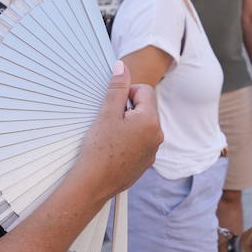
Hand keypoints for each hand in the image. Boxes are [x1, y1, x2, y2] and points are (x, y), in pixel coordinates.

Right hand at [76, 62, 161, 198]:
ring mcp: (153, 151)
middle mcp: (157, 136)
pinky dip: (130, 139)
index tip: (113, 105)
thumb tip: (122, 67)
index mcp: (151, 121)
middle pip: (146, 108)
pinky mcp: (146, 162)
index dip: (127, 93)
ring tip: (110, 135)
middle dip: (129, 108)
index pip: (145, 91)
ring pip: (143, 125)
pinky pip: (141, 141)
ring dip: (129, 124)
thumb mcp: (107, 113)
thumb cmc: (98, 150)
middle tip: (110, 120)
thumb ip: (117, 88)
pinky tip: (113, 147)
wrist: (93, 184)